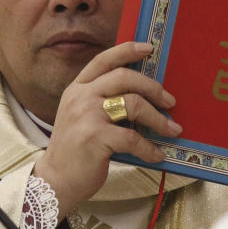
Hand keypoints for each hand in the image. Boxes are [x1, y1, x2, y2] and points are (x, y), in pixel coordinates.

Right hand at [31, 41, 181, 218]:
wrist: (55, 180)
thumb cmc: (75, 149)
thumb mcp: (81, 116)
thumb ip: (102, 101)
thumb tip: (143, 95)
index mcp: (77, 88)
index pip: (103, 60)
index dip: (127, 50)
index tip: (149, 48)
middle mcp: (80, 97)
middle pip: (124, 77)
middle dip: (153, 87)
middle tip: (170, 101)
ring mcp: (86, 116)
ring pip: (133, 104)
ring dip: (158, 118)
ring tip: (172, 129)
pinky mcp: (95, 138)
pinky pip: (132, 137)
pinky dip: (149, 148)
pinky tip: (157, 154)